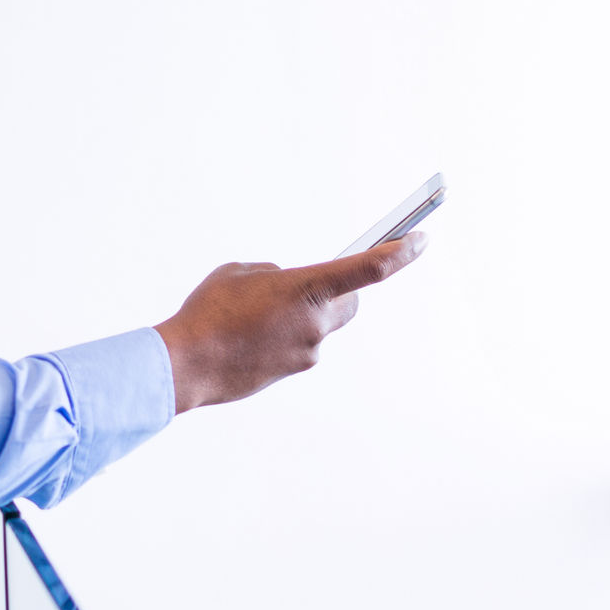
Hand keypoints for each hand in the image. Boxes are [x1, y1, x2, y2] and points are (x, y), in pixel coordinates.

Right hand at [153, 232, 426, 412]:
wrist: (187, 364)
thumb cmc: (209, 312)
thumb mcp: (240, 273)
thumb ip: (274, 276)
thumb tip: (286, 290)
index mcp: (307, 287)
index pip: (370, 268)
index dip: (402, 252)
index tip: (422, 239)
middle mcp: (316, 321)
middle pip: (351, 303)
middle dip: (341, 292)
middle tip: (315, 284)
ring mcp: (308, 350)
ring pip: (320, 326)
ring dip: (301, 316)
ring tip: (257, 315)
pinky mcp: (293, 370)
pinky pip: (299, 346)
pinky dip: (283, 337)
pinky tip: (252, 335)